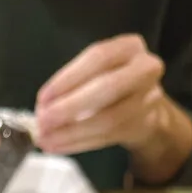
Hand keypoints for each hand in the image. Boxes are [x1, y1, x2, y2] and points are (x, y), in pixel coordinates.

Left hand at [35, 35, 167, 154]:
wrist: (144, 103)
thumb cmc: (110, 80)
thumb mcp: (94, 70)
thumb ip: (71, 82)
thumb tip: (43, 106)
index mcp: (129, 46)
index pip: (98, 58)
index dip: (68, 78)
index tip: (42, 98)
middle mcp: (145, 69)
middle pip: (108, 88)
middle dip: (70, 107)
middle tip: (43, 121)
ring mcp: (148, 99)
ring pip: (108, 119)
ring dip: (71, 132)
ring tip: (45, 139)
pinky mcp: (142, 126)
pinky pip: (107, 138)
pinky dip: (78, 143)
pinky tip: (58, 146)